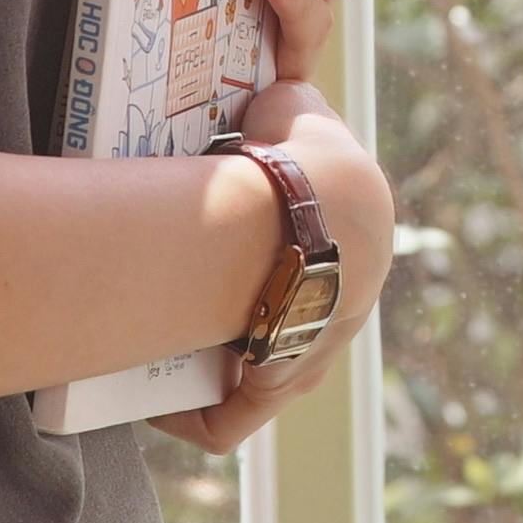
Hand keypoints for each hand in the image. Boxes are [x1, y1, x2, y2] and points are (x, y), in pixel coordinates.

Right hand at [160, 81, 391, 456]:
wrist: (312, 207)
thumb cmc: (302, 150)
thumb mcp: (298, 108)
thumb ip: (287, 108)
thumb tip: (265, 103)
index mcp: (362, 245)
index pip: (322, 258)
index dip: (274, 253)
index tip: (231, 247)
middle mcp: (350, 305)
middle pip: (293, 315)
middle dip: (244, 310)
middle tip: (193, 297)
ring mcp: (317, 349)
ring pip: (266, 368)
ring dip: (218, 360)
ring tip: (164, 346)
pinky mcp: (281, 383)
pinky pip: (233, 420)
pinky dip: (197, 420)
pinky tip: (160, 411)